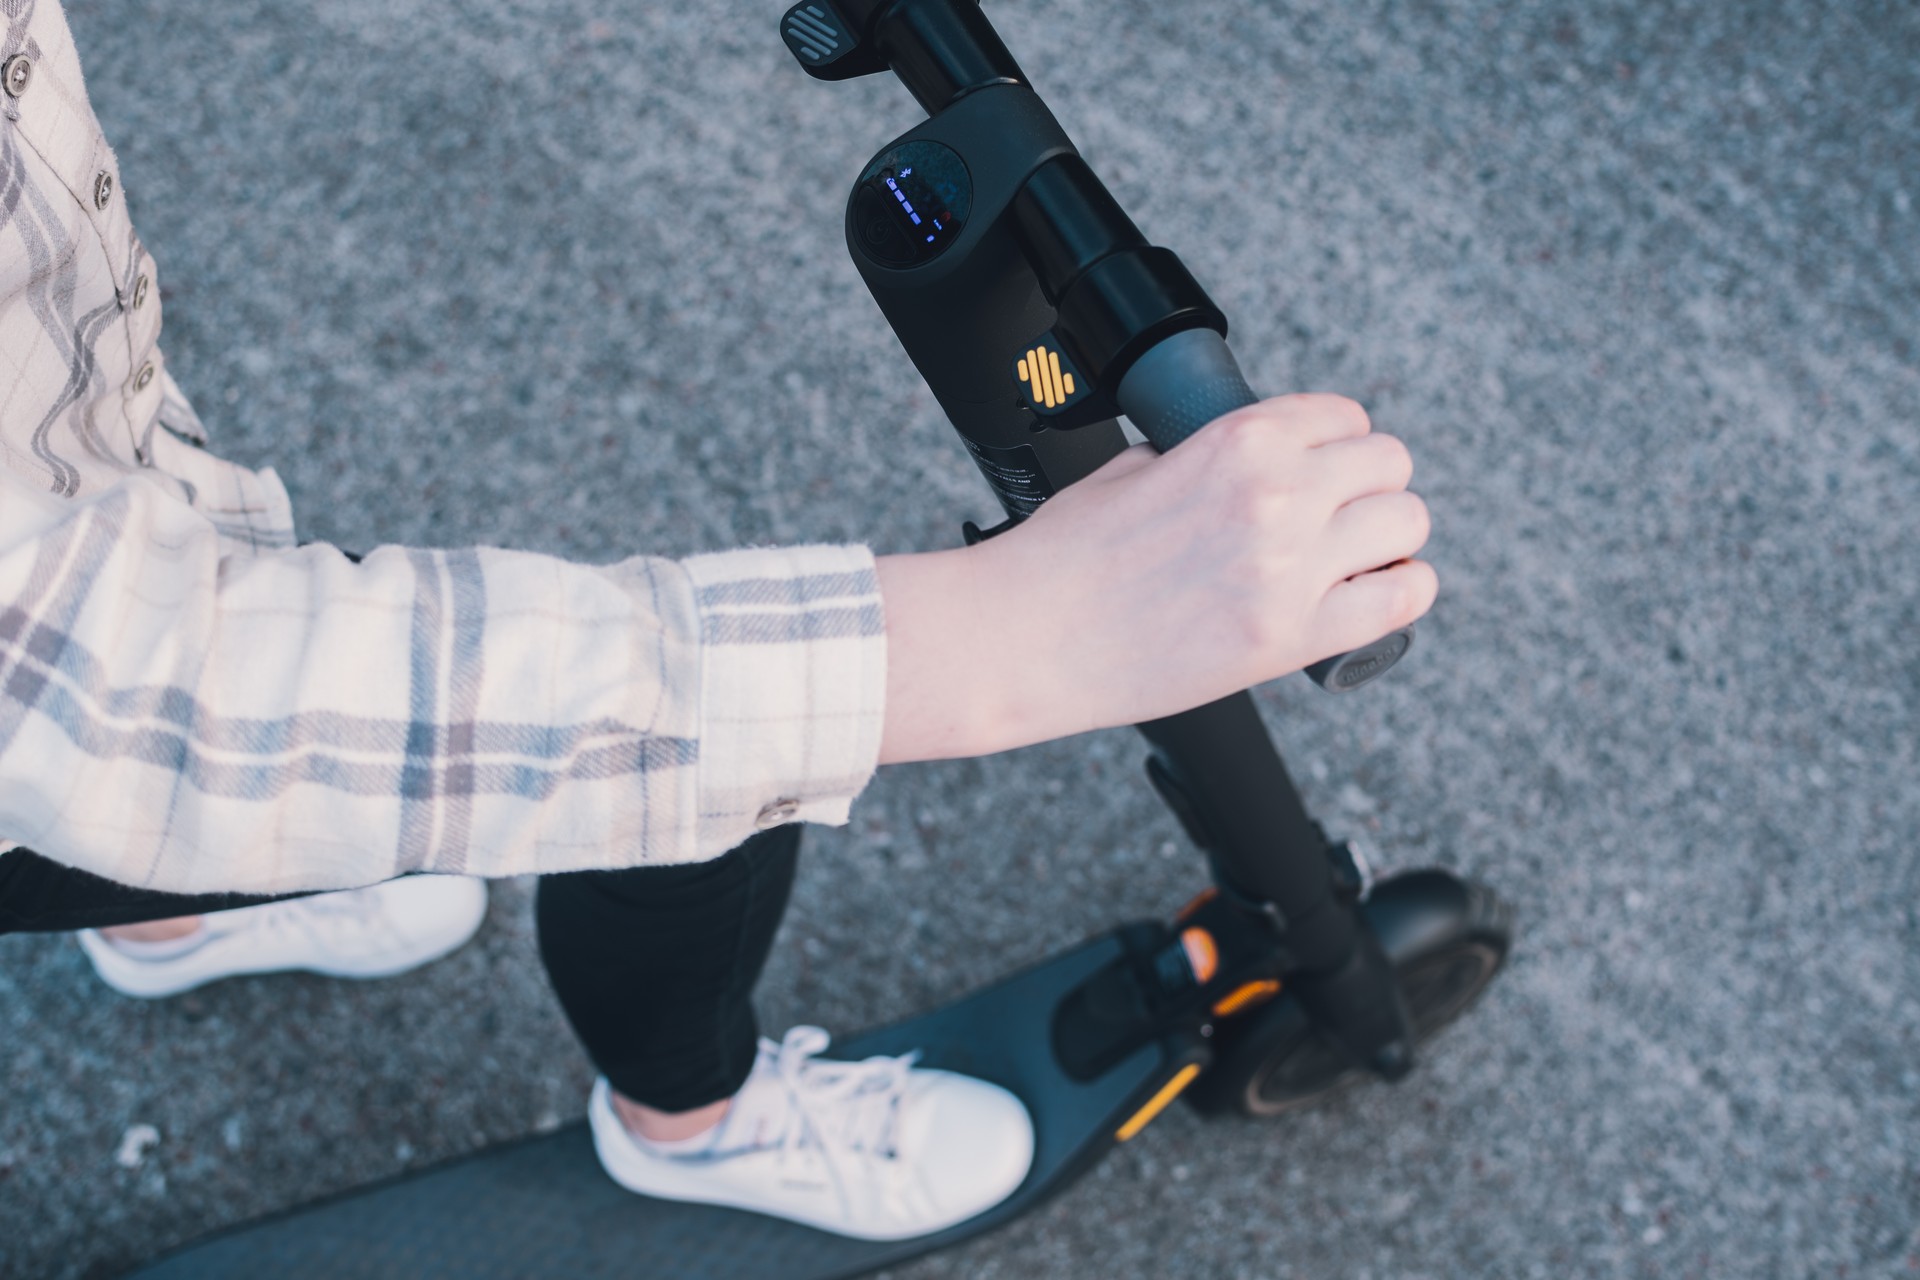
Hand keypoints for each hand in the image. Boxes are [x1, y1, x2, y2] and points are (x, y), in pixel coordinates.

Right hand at [875, 395, 1435, 762]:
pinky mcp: (1292, 635)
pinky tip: (1367, 597)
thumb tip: (1248, 464)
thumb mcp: (1133, 466)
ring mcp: (1290, 567)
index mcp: (1237, 439)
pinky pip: (1401, 599)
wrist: (1027, 636)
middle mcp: (1276, 494)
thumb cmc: (1064, 557)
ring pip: (1407, 524)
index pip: (1343, 415)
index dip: (1336, 443)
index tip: (1321, 469)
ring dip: (1388, 538)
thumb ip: (1203, 454)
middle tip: (1338, 517)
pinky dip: (1399, 593)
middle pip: (1389, 463)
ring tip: (1351, 560)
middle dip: (1368, 487)